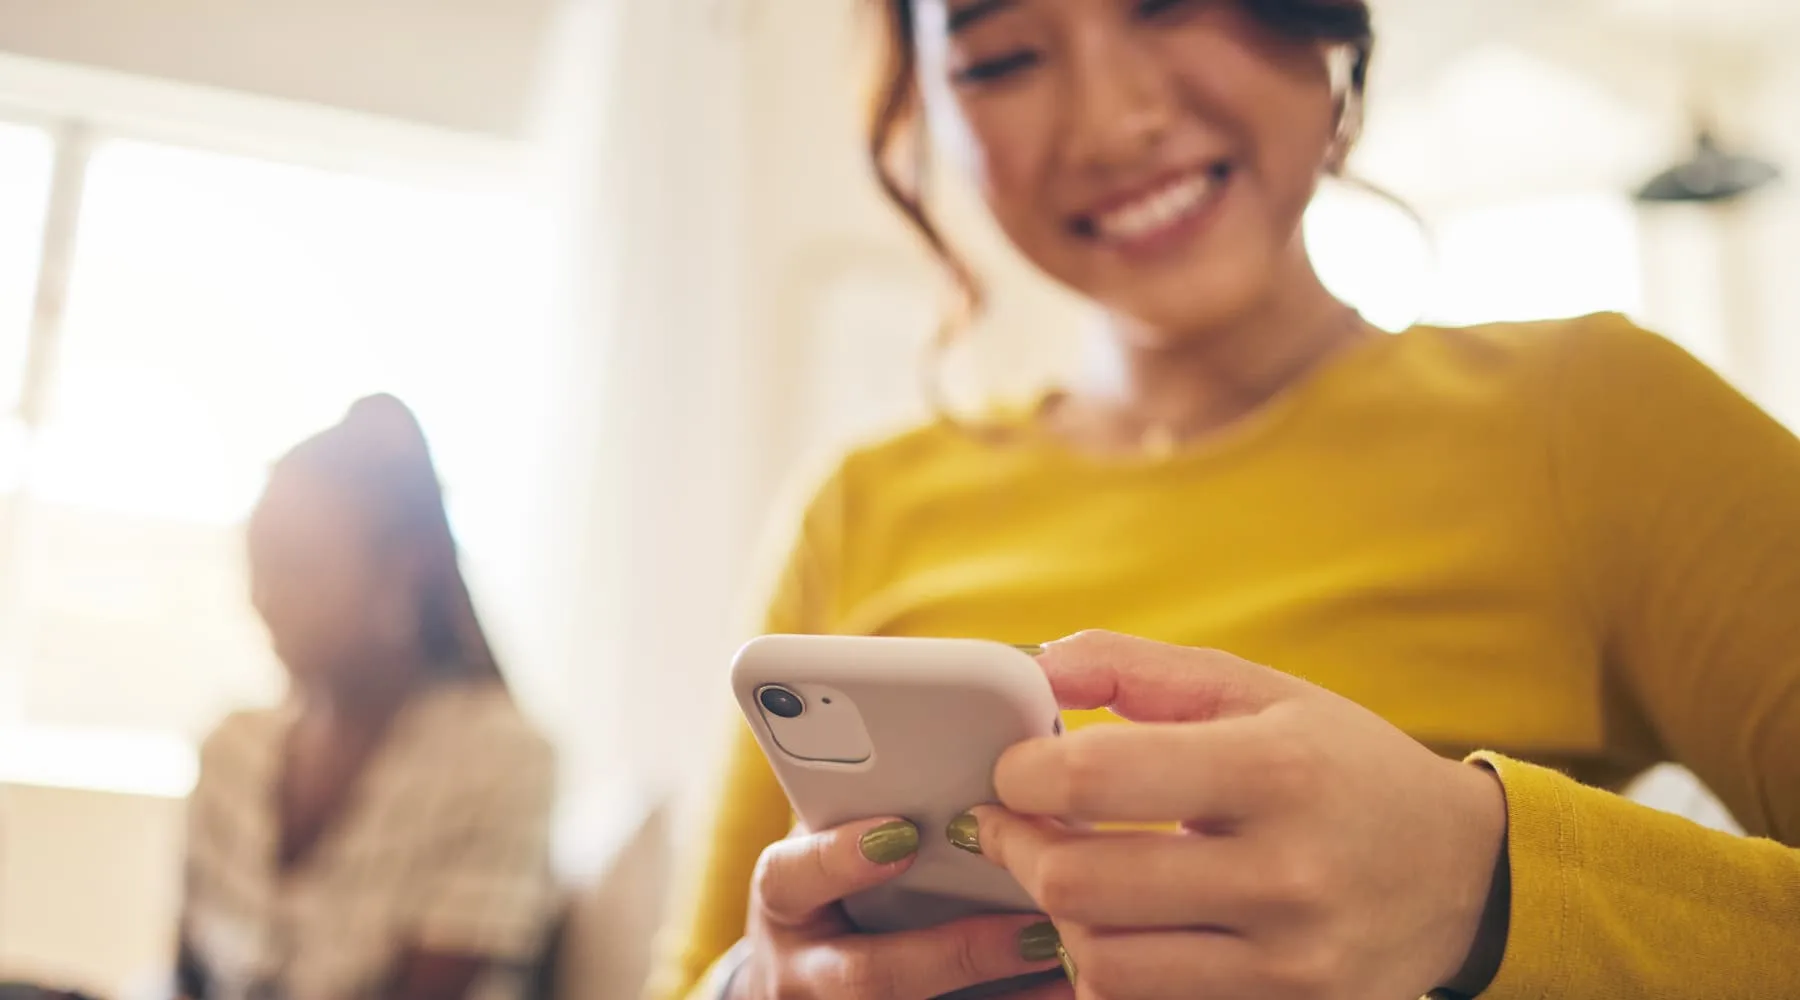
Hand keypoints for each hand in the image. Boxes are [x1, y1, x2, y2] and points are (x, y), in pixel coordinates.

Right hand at [731, 817, 1068, 999]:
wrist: (808, 973)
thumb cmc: (836, 881)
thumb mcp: (834, 841)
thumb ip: (876, 808)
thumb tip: (981, 766)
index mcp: (784, 898)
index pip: (791, 877)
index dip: (840, 858)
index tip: (902, 836)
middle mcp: (803, 970)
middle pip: (866, 974)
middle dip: (955, 952)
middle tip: (1031, 926)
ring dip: (1000, 989)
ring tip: (1067, 958)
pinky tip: (1068, 987)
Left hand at [959, 631, 1508, 999]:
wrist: (1465, 873)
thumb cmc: (1343, 766)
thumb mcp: (1259, 690)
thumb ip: (1141, 669)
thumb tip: (1038, 667)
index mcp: (1276, 771)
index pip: (1098, 777)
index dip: (1025, 773)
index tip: (1014, 769)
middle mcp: (1287, 875)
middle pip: (1082, 886)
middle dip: (1021, 850)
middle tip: (1013, 825)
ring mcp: (1291, 964)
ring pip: (1104, 968)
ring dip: (1061, 922)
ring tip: (1069, 878)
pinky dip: (1113, 973)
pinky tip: (1121, 929)